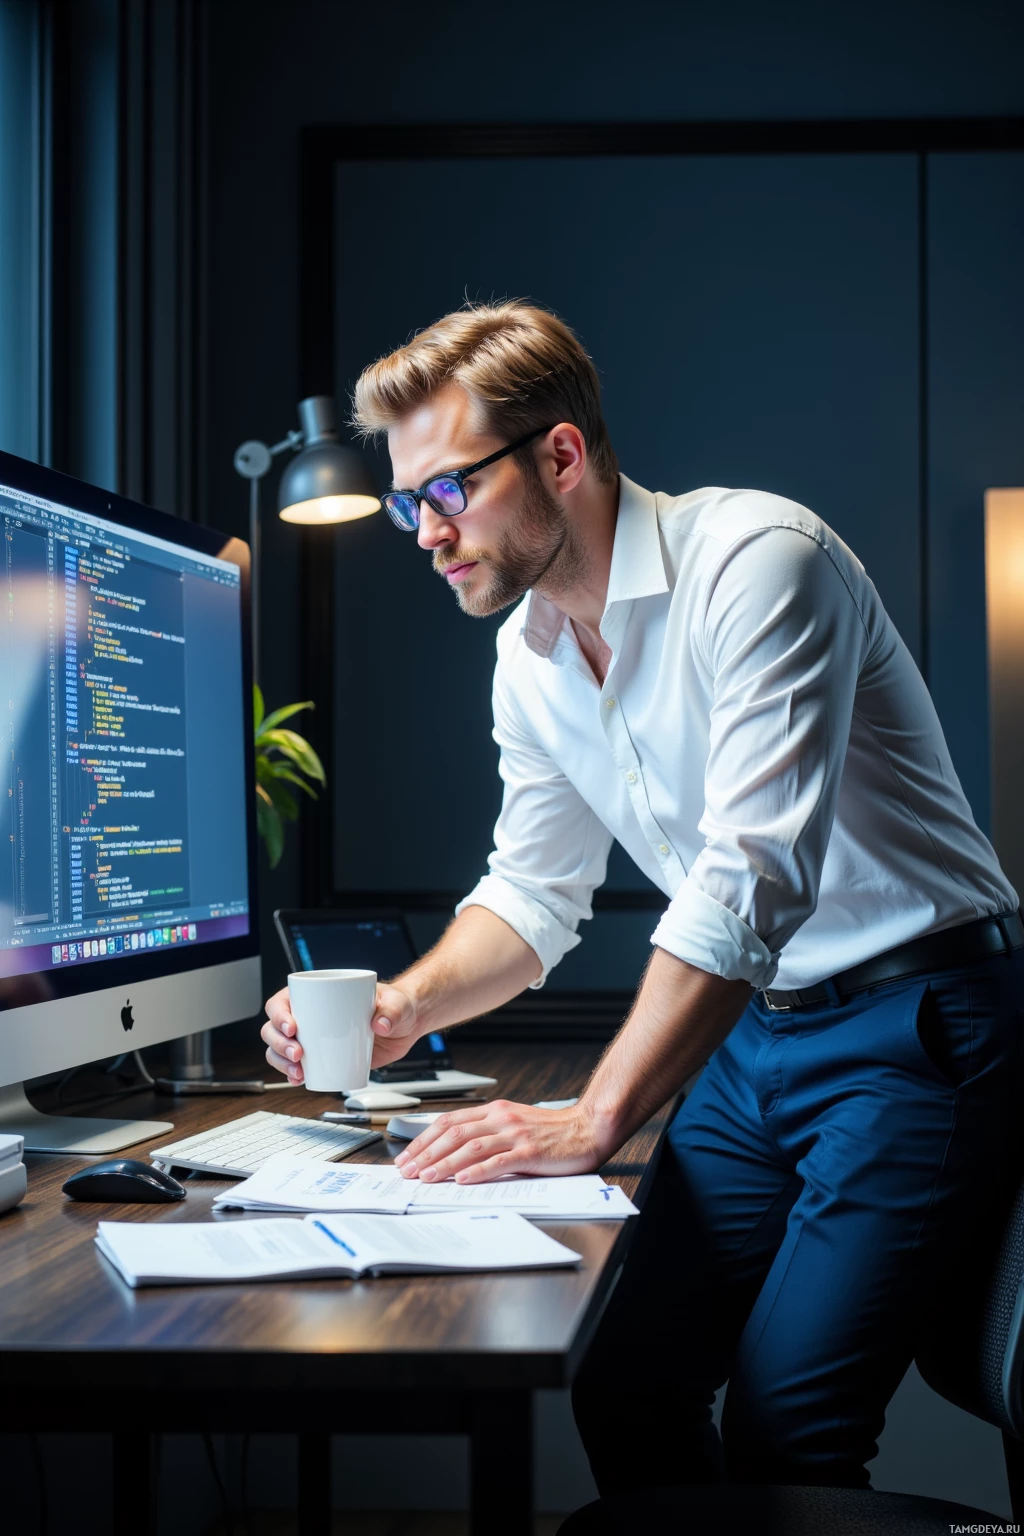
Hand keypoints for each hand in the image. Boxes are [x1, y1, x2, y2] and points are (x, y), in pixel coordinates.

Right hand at [261, 982, 420, 1083]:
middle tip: (298, 1054)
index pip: (283, 1001)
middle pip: (274, 1028)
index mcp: (317, 994)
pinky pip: (296, 1066)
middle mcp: (309, 1015)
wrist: (406, 1025)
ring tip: (298, 1072)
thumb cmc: (396, 1005)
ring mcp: (313, 1038)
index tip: (292, 1028)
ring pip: (279, 1049)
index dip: (279, 1014)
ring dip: (281, 1062)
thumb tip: (380, 1024)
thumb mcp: (396, 1003)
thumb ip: (392, 1010)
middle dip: (279, 1044)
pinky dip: (292, 1074)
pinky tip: (297, 1079)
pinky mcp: (321, 1057)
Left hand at [394, 1099, 608, 1183]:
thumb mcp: (513, 1123)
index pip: (449, 1122)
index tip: (407, 1156)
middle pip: (454, 1134)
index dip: (424, 1139)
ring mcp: (515, 1135)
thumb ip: (487, 1133)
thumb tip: (452, 1153)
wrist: (586, 1128)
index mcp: (494, 1111)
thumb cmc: (551, 1131)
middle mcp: (501, 1119)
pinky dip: (477, 1171)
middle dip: (426, 1153)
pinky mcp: (529, 1153)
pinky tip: (462, 1179)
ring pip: (471, 1147)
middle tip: (408, 1170)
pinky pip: (498, 1161)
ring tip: (426, 1177)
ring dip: (444, 1163)